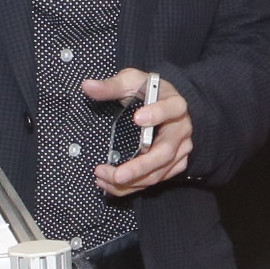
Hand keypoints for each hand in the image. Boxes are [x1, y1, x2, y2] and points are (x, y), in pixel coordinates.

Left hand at [85, 68, 190, 193]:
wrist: (167, 104)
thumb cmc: (150, 92)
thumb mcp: (133, 82)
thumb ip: (112, 85)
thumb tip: (87, 87)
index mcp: (175, 104)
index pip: (172, 109)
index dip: (157, 114)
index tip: (137, 118)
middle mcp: (181, 130)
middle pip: (165, 152)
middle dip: (139, 167)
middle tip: (116, 174)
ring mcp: (180, 150)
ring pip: (159, 172)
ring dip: (132, 181)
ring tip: (104, 179)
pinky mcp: (174, 164)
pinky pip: (156, 180)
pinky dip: (134, 186)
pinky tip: (112, 186)